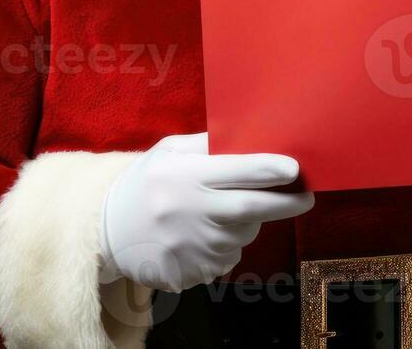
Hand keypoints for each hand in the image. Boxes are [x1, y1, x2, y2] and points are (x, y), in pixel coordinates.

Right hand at [98, 132, 312, 290]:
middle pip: (252, 209)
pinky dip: (228, 245)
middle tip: (306, 197)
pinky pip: (227, 257)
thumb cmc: (145, 183)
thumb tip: (252, 140)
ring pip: (242, 235)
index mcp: (186, 177)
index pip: (239, 172)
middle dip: (286, 203)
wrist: (105, 231)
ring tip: (223, 211)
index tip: (295, 169)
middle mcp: (190, 213)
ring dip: (246, 224)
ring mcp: (191, 247)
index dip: (271, 171)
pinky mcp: (190, 272)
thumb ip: (208, 145)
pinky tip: (205, 234)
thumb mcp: (169, 152)